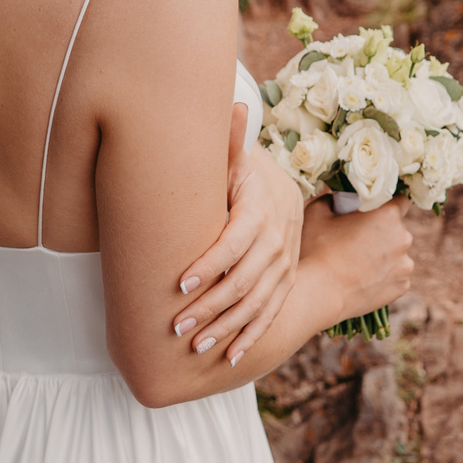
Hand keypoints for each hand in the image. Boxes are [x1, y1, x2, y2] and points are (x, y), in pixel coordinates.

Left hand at [168, 107, 307, 366]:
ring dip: (227, 328)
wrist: (281, 194)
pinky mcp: (284, 284)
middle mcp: (278, 242)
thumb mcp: (237, 160)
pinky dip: (251, 337)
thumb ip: (230, 142)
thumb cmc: (243, 177)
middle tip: (177, 328)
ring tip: (197, 348)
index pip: (234, 244)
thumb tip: (236, 103)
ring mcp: (285, 267)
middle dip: (210, 307)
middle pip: (244, 281)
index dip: (208, 266)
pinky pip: (272, 315)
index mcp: (262, 212)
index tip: (179, 285)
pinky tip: (230, 359)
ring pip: (258, 304)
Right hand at [300, 196, 414, 318]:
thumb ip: (330, 199)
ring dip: (384, 255)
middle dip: (382, 231)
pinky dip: (384, 276)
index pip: (401, 201)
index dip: (387, 204)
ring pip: (397, 254)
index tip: (373, 211)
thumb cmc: (317, 250)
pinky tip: (363, 279)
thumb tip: (334, 199)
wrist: (320, 294)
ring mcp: (405, 265)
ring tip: (358, 263)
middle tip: (357, 239)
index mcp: (388, 216)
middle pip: (397, 229)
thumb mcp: (316, 213)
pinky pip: (396, 275)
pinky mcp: (401, 287)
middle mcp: (404, 239)